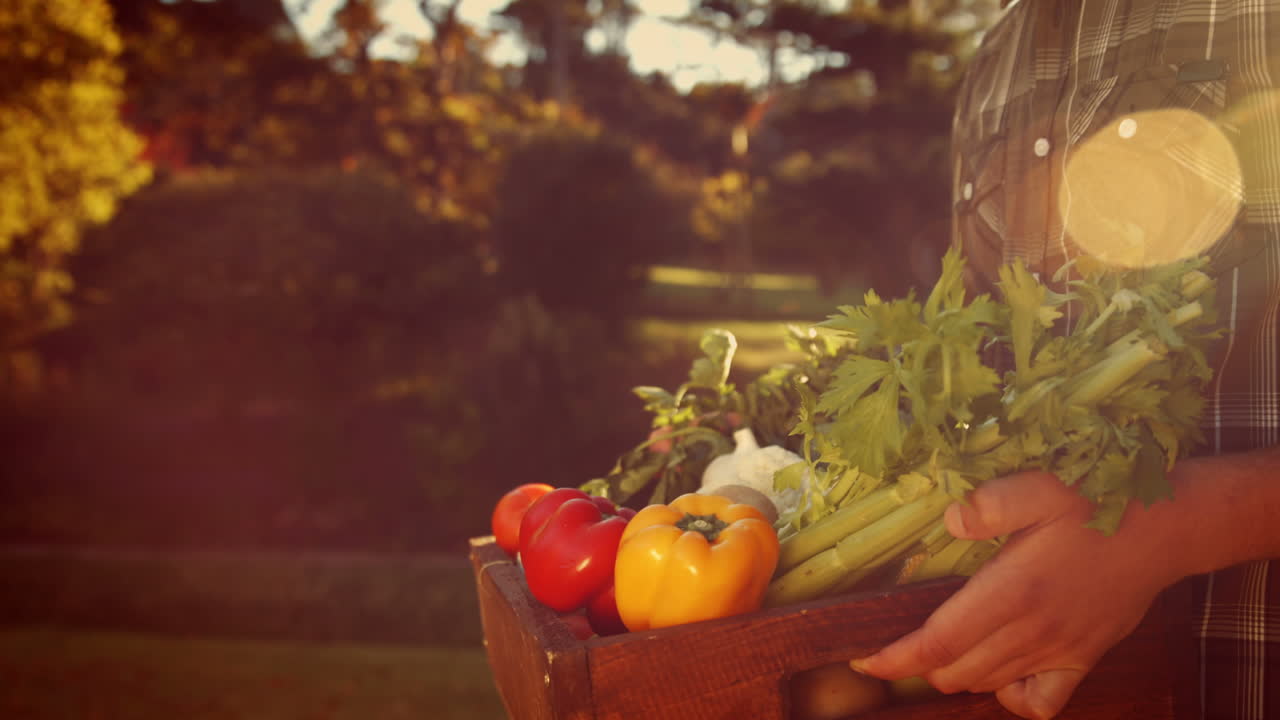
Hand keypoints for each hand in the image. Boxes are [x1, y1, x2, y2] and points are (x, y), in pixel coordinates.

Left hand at [850, 472, 1181, 719]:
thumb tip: (949, 520)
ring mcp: (1059, 651)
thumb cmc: (1097, 501)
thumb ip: (991, 503)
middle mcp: (1032, 631)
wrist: (1164, 526)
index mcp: (1012, 592)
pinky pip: (1041, 703)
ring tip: (938, 649)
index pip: (937, 643)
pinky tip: (1001, 671)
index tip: (864, 661)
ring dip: (955, 673)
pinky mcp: (1083, 660)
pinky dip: (1012, 696)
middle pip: (955, 670)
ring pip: (988, 683)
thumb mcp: (1041, 487)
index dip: (895, 660)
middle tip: (897, 645)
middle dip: (917, 665)